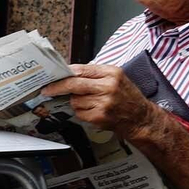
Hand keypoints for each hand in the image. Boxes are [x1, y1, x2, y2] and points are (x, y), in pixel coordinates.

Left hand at [40, 64, 162, 140]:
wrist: (141, 118)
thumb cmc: (127, 97)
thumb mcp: (116, 78)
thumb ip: (94, 74)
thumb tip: (69, 73)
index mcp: (111, 73)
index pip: (80, 70)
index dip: (64, 74)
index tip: (52, 77)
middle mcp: (108, 86)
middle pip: (74, 84)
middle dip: (57, 88)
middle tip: (47, 90)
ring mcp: (104, 102)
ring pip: (75, 100)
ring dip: (77, 102)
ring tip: (91, 103)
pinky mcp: (100, 116)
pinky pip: (80, 113)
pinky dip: (82, 113)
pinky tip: (94, 111)